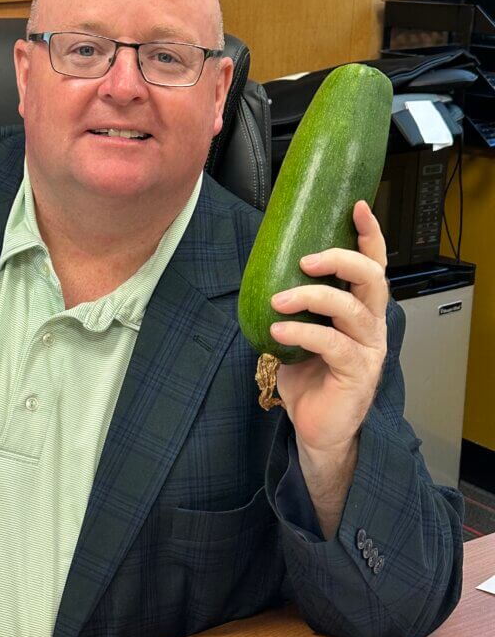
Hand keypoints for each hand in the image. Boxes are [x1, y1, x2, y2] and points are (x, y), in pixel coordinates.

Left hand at [268, 200, 388, 457]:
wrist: (316, 430)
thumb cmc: (309, 379)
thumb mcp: (299, 332)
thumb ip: (293, 305)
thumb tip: (261, 271)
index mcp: (361, 310)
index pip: (374, 264)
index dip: (369, 235)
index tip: (357, 206)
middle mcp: (371, 325)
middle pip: (371, 278)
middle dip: (340, 259)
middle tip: (306, 259)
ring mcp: (368, 349)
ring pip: (350, 308)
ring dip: (311, 296)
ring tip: (280, 300)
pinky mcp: (357, 373)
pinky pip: (332, 343)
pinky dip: (302, 333)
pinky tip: (278, 331)